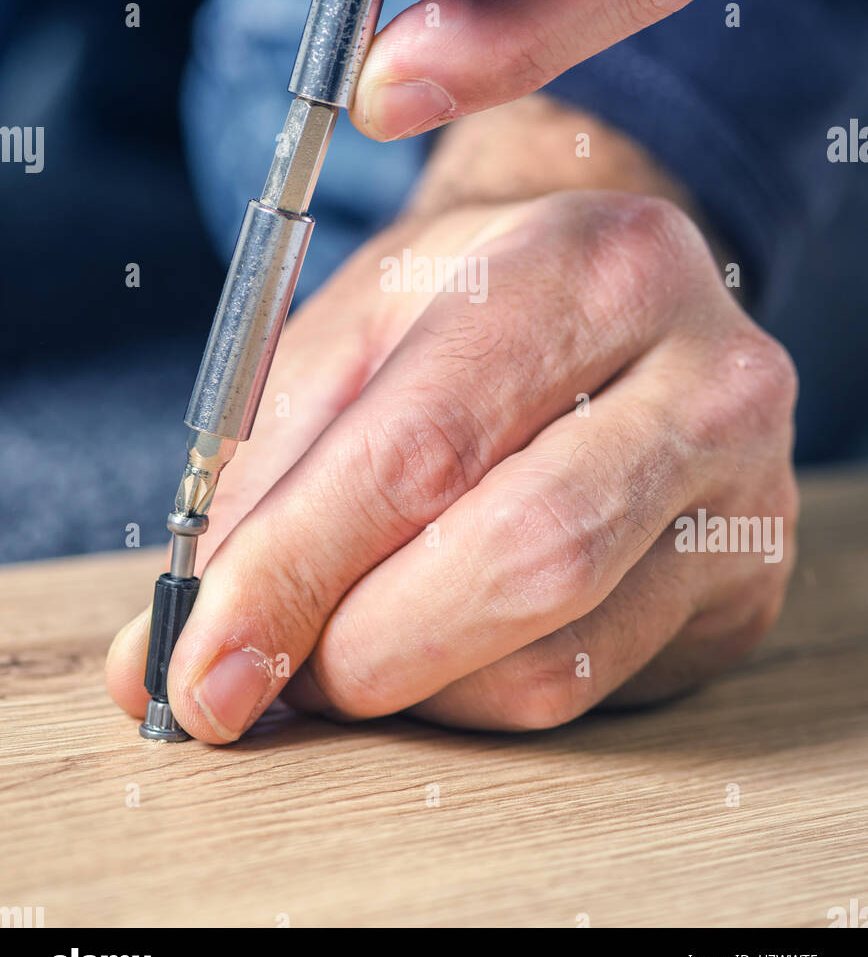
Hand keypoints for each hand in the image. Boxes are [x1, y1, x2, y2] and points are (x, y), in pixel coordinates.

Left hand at [106, 138, 796, 739]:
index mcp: (587, 264)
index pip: (428, 443)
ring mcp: (743, 483)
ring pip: (554, 651)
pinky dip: (475, 692)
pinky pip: (591, 685)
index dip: (299, 568)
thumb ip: (260, 479)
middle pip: (520, 555)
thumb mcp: (355, 337)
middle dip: (361, 646)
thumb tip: (171, 649)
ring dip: (411, 681)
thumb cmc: (470, 311)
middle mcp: (704, 370)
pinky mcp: (749, 576)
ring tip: (350, 638)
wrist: (612, 296)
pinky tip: (441, 640)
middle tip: (270, 678)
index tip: (203, 663)